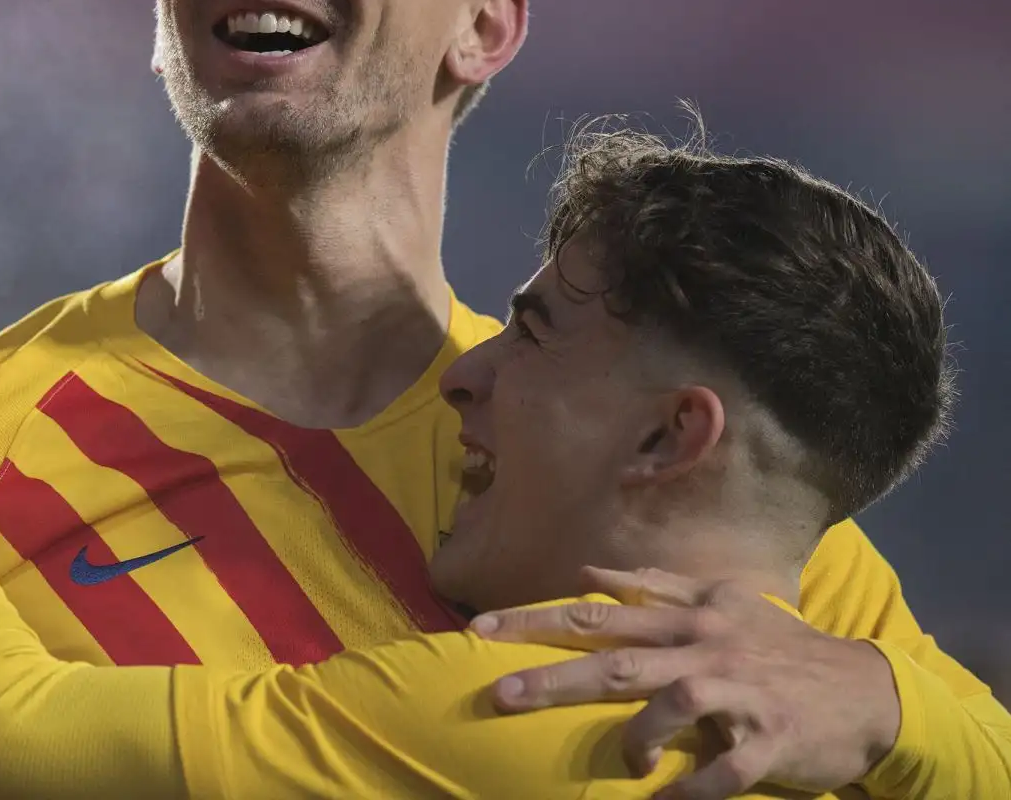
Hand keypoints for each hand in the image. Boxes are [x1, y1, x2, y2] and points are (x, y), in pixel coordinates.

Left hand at [471, 566, 899, 799]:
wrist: (870, 691)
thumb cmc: (782, 646)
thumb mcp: (724, 602)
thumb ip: (656, 586)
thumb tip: (589, 572)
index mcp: (689, 615)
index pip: (597, 613)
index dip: (536, 618)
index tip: (480, 628)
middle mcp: (707, 647)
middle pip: (617, 658)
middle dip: (553, 677)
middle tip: (499, 694)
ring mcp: (740, 693)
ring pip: (672, 703)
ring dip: (635, 736)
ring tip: (624, 761)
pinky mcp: (772, 740)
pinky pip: (726, 769)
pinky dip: (694, 789)